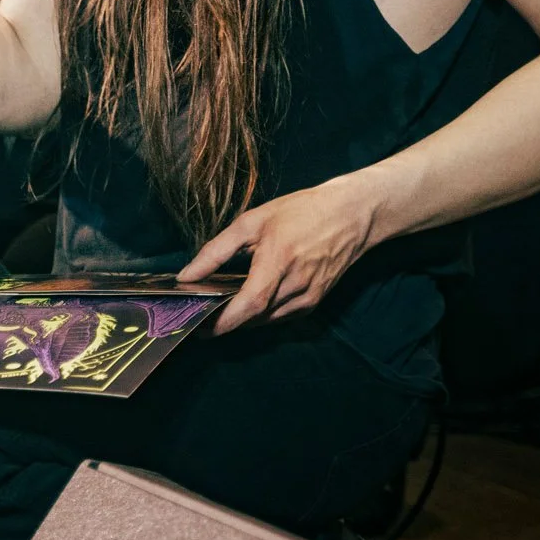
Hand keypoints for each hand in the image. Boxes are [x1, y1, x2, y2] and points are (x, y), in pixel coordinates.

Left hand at [178, 175, 379, 334]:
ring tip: (218, 307)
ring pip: (267, 320)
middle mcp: (297, 285)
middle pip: (255, 317)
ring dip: (242, 318)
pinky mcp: (315, 301)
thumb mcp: (252, 221)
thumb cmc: (300, 212)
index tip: (198, 326)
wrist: (352, 216)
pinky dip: (261, 313)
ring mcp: (309, 297)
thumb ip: (216, 250)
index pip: (250, 304)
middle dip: (225, 321)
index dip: (224, 321)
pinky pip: (281, 316)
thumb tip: (187, 275)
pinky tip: (248, 300)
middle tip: (200, 314)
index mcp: (279, 260)